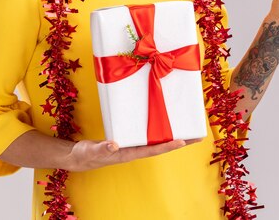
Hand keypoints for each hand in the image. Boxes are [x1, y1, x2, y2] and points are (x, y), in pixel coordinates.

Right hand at [67, 138, 200, 171]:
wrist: (79, 157)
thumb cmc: (85, 155)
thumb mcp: (91, 150)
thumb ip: (102, 147)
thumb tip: (114, 144)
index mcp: (128, 154)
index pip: (152, 150)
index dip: (167, 145)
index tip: (183, 141)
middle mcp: (134, 149)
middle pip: (161, 146)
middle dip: (180, 141)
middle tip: (199, 136)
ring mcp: (133, 144)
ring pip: (157, 140)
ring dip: (173, 135)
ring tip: (189, 128)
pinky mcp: (129, 138)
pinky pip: (148, 134)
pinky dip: (159, 129)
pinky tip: (165, 122)